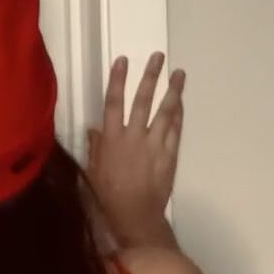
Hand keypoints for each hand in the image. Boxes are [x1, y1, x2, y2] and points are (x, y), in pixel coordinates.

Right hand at [86, 52, 184, 247]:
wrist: (134, 216)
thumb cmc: (107, 196)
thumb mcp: (92, 171)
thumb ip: (96, 147)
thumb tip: (94, 128)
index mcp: (111, 139)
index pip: (113, 102)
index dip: (117, 80)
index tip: (123, 60)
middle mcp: (133, 137)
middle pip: (143, 100)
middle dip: (150, 77)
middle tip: (158, 57)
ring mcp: (154, 145)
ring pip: (165, 111)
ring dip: (173, 91)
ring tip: (179, 73)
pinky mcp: (169, 155)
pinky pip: (175, 130)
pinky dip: (178, 115)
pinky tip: (180, 103)